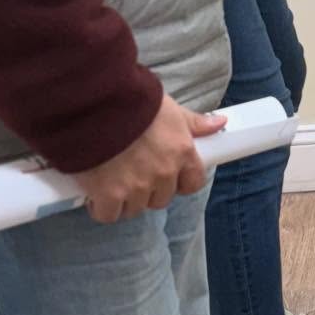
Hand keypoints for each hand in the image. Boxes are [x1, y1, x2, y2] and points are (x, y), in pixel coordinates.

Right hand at [74, 95, 224, 223]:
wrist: (95, 104)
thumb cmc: (132, 101)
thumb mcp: (169, 108)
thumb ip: (193, 122)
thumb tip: (219, 123)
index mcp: (181, 152)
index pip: (193, 182)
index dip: (180, 182)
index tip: (169, 177)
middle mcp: (163, 173)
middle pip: (161, 198)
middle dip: (149, 190)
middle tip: (132, 173)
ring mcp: (136, 186)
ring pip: (134, 208)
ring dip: (124, 199)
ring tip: (111, 180)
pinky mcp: (109, 194)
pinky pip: (108, 214)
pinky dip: (100, 207)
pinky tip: (95, 193)